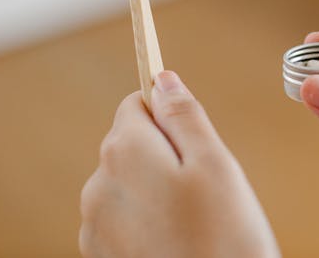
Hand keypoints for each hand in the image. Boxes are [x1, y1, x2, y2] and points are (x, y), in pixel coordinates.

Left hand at [79, 71, 279, 257]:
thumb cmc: (224, 242)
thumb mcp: (215, 163)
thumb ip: (183, 114)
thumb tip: (162, 78)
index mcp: (124, 151)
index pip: (136, 103)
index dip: (169, 115)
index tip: (194, 138)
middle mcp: (98, 185)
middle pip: (131, 144)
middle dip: (167, 155)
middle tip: (205, 189)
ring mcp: (94, 225)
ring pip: (130, 184)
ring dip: (158, 192)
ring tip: (195, 222)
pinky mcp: (102, 256)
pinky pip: (125, 219)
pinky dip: (148, 223)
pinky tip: (178, 244)